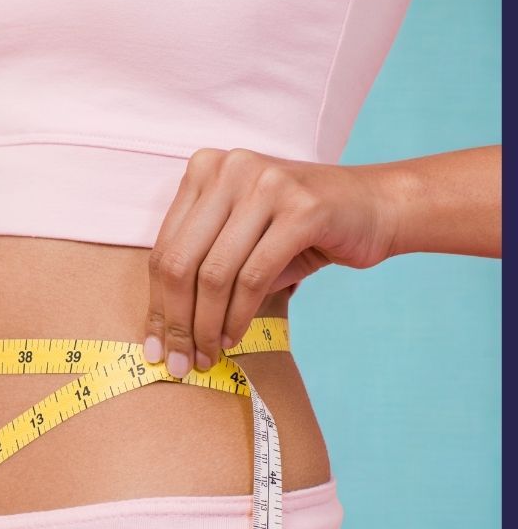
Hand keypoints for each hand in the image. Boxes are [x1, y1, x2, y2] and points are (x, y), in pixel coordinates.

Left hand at [143, 147, 397, 375]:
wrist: (376, 206)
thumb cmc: (300, 230)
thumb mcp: (241, 237)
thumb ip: (201, 267)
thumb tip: (164, 332)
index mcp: (206, 168)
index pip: (163, 248)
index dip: (156, 303)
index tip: (152, 345)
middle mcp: (230, 168)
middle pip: (180, 262)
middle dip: (176, 321)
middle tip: (178, 361)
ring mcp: (265, 184)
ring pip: (214, 273)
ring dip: (206, 325)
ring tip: (207, 355)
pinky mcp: (301, 210)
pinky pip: (253, 276)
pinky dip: (238, 315)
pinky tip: (233, 337)